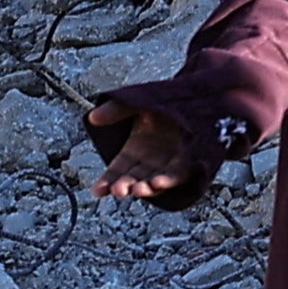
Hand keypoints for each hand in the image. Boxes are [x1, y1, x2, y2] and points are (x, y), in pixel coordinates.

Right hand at [87, 103, 203, 203]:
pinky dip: (168, 181)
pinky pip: (176, 175)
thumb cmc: (164, 102)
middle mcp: (150, 159)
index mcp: (134, 148)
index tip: (98, 190)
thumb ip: (114, 110)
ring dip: (146, 188)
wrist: (195, 97)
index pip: (117, 169)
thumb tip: (93, 117)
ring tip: (138, 189)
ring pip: (153, 181)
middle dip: (125, 186)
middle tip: (118, 190)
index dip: (106, 181)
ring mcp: (167, 163)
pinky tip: (158, 183)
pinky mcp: (187, 162)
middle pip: (133, 179)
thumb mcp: (135, 104)